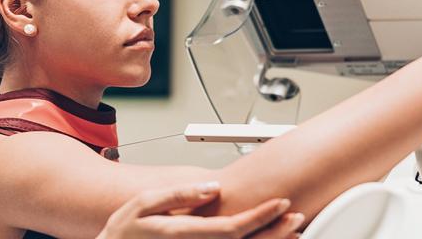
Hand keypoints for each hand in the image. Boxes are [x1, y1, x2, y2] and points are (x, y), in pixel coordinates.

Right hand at [96, 182, 303, 238]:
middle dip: (275, 232)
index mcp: (185, 234)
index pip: (234, 228)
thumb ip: (178, 195)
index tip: (281, 203)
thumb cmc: (124, 232)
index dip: (262, 216)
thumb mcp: (143, 204)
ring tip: (291, 229)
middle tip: (297, 217)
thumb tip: (211, 187)